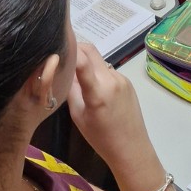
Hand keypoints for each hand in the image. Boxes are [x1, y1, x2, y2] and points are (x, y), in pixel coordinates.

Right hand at [67, 42, 156, 174]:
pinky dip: (98, 73)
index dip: (71, 48)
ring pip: (99, 60)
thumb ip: (71, 90)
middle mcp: (111, 80)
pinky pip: (108, 70)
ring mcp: (122, 79)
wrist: (132, 149)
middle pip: (91, 51)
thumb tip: (64, 69)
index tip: (59, 42)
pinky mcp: (128, 81)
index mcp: (97, 92)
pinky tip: (97, 89)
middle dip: (76, 49)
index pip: (83, 62)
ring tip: (80, 79)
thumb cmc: (100, 138)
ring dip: (87, 63)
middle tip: (64, 56)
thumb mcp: (78, 115)